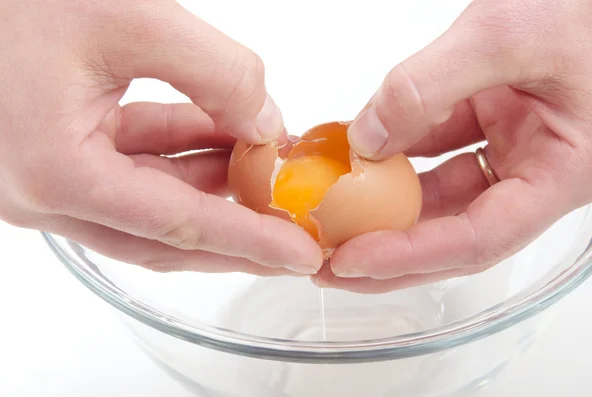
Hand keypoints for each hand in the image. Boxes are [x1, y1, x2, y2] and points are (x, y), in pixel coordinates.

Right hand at [0, 0, 322, 275]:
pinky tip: (224, 139)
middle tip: (295, 240)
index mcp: (56, 173)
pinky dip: (183, 156)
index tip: (299, 255)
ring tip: (269, 177)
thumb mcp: (128, 18)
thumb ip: (214, 72)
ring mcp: (49, 180)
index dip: (248, 241)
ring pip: (152, 203)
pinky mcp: (57, 156)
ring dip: (213, 189)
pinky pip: (133, 169)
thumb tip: (264, 122)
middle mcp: (47, 194)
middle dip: (237, 237)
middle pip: (165, 235)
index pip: (177, 224)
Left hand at [315, 0, 591, 292]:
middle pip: (453, 233)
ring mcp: (512, 149)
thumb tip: (366, 137)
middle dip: (389, 253)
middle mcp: (534, 172)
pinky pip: (437, 149)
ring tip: (335, 219)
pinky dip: (397, 153)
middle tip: (331, 265)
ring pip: (441, 194)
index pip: (477, 239)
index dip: (409, 257)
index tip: (351, 262)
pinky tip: (360, 157)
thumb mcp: (506, 37)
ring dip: (387, 207)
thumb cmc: (587, 9)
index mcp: (560, 174)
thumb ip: (429, 87)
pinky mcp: (493, 124)